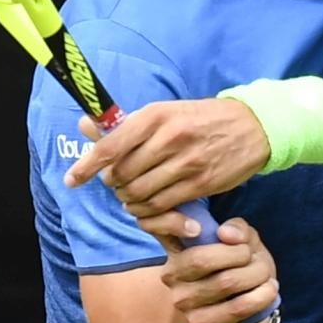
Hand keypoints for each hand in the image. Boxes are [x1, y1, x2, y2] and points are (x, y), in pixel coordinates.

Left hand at [63, 99, 269, 227]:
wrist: (251, 127)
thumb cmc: (200, 118)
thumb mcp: (164, 111)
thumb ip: (125, 124)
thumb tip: (85, 125)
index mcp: (155, 116)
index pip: (110, 146)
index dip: (86, 166)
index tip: (71, 180)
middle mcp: (168, 138)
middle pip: (123, 174)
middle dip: (112, 184)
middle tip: (114, 184)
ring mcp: (186, 162)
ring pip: (140, 193)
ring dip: (128, 200)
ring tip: (129, 196)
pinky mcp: (201, 183)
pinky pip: (163, 205)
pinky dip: (148, 211)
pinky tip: (147, 205)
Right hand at [146, 217, 278, 322]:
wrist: (250, 312)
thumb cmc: (241, 268)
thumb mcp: (243, 241)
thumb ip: (237, 229)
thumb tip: (226, 233)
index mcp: (175, 248)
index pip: (160, 227)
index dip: (174, 222)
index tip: (206, 228)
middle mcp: (171, 275)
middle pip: (202, 260)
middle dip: (241, 254)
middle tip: (255, 257)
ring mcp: (183, 301)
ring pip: (225, 282)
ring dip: (256, 275)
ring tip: (265, 274)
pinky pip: (236, 307)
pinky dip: (260, 296)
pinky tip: (269, 289)